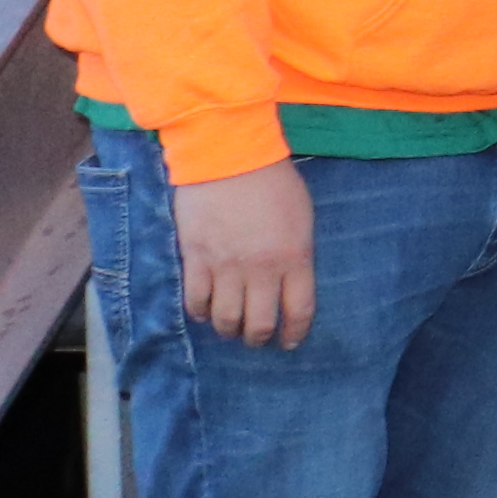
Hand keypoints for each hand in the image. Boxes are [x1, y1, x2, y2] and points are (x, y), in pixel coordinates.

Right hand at [177, 158, 316, 346]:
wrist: (229, 156)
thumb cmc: (273, 181)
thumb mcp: (302, 218)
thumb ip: (297, 252)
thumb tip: (290, 279)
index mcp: (294, 258)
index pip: (298, 310)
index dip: (295, 332)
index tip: (290, 341)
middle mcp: (261, 270)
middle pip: (259, 323)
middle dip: (258, 338)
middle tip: (256, 340)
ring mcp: (225, 266)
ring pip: (225, 318)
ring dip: (228, 330)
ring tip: (230, 329)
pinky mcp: (195, 258)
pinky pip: (195, 300)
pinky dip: (199, 313)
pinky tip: (204, 313)